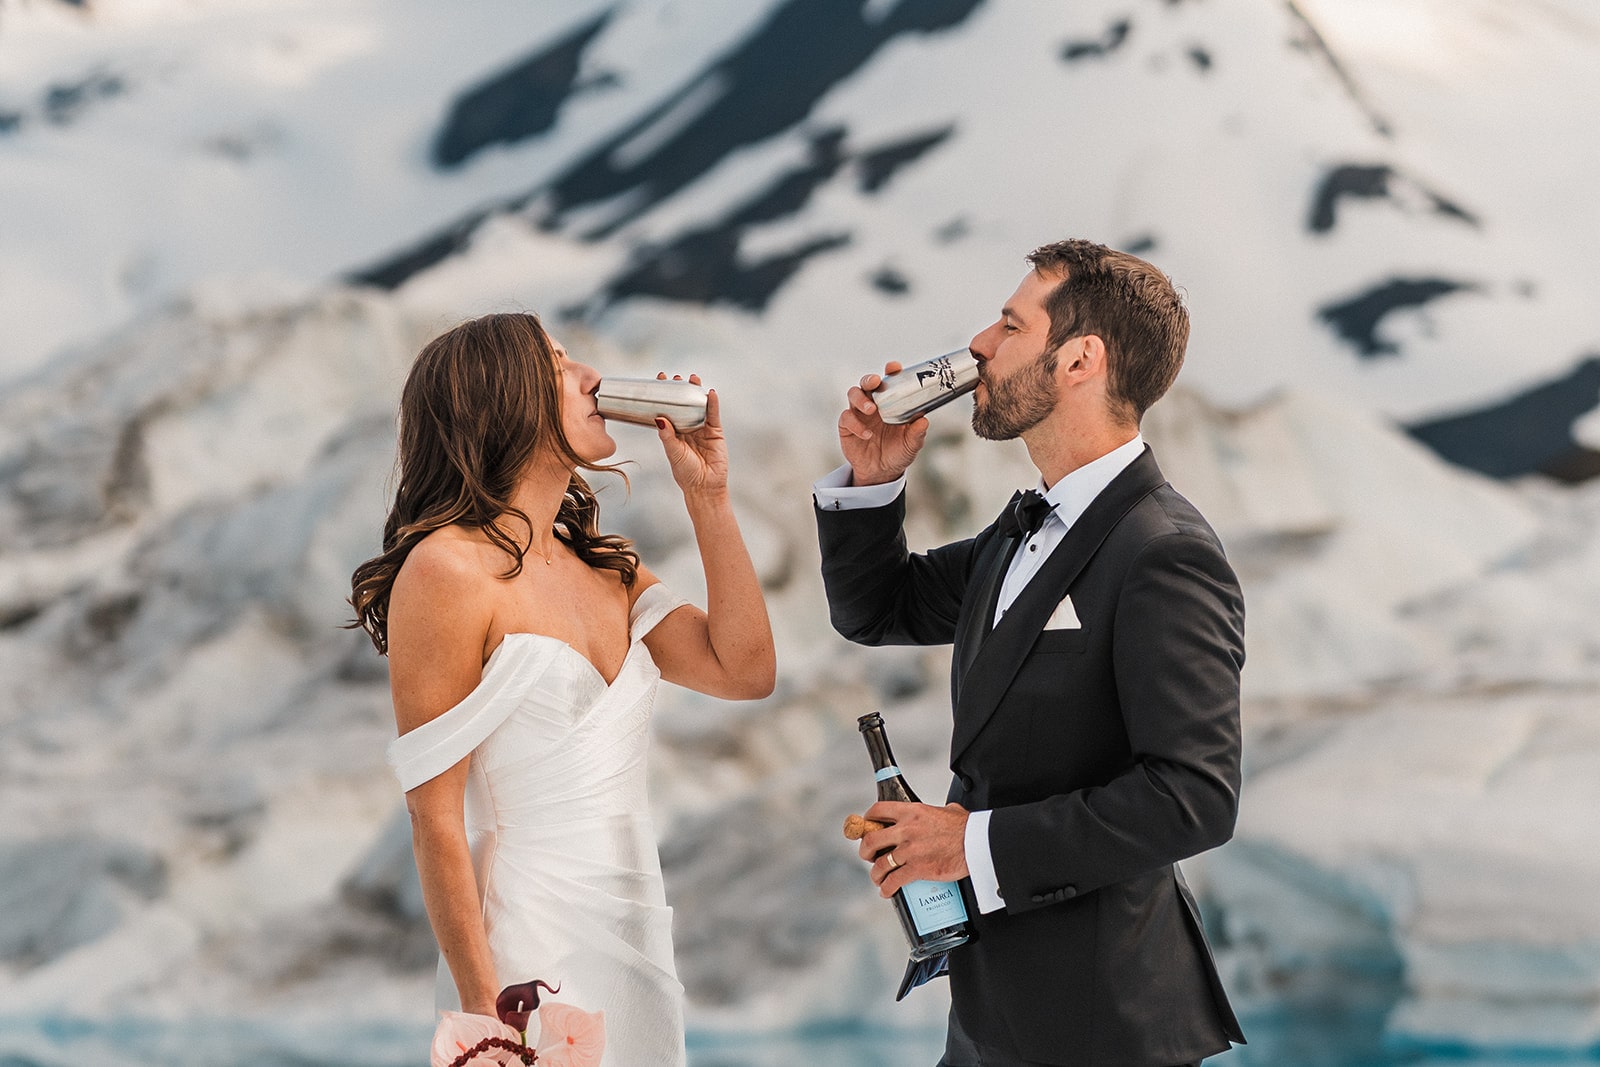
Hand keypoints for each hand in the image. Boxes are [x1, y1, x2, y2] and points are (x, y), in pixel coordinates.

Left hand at [654, 373, 726, 495]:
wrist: (704, 487)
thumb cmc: (686, 473)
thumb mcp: (673, 452)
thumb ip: (667, 436)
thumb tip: (659, 418)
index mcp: (674, 432)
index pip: (668, 409)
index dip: (665, 395)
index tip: (659, 380)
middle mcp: (687, 428)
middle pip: (684, 404)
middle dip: (680, 390)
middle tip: (676, 378)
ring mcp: (702, 429)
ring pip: (698, 406)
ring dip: (696, 392)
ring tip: (693, 379)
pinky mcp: (715, 432)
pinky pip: (713, 415)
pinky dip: (712, 403)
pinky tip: (711, 393)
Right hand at [837, 361, 928, 486]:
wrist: (882, 472)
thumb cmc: (898, 452)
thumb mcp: (911, 444)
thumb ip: (917, 432)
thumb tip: (923, 421)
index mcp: (890, 402)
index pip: (889, 381)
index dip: (891, 371)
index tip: (894, 367)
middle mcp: (873, 403)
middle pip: (866, 383)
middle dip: (869, 379)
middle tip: (875, 382)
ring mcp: (858, 414)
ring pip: (853, 394)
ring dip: (860, 399)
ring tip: (871, 409)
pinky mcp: (847, 427)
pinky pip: (846, 418)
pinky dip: (856, 424)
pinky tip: (867, 434)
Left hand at [857, 800, 968, 897]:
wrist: (976, 843)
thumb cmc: (965, 828)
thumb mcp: (947, 811)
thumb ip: (937, 811)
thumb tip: (940, 813)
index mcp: (912, 811)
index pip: (878, 811)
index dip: (868, 819)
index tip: (866, 826)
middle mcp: (906, 829)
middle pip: (871, 840)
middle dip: (865, 851)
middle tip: (868, 856)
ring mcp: (910, 850)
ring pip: (879, 864)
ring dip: (875, 874)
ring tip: (878, 878)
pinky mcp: (918, 869)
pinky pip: (894, 881)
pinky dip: (887, 888)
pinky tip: (887, 891)